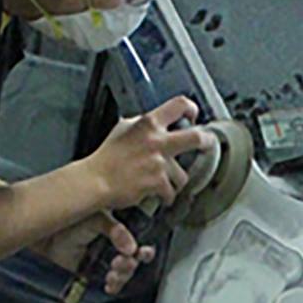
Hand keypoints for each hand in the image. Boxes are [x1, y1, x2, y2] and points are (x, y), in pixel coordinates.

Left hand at [37, 213, 155, 294]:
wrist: (48, 239)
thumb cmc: (69, 223)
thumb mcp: (97, 220)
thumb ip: (116, 230)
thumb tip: (132, 246)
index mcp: (119, 228)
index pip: (140, 239)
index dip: (143, 248)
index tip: (142, 252)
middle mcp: (115, 244)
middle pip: (135, 258)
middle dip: (132, 262)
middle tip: (124, 261)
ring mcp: (106, 259)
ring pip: (125, 271)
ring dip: (123, 274)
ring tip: (113, 271)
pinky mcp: (97, 272)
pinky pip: (113, 282)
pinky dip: (114, 285)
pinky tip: (110, 283)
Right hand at [83, 95, 210, 211]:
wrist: (95, 181)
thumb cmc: (106, 157)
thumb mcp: (123, 129)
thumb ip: (142, 125)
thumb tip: (155, 123)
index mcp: (148, 123)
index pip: (178, 105)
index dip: (190, 108)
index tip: (193, 116)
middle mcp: (156, 140)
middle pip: (196, 137)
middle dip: (207, 142)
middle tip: (207, 145)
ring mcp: (159, 162)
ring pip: (182, 174)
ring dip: (175, 182)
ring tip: (164, 185)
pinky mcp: (157, 182)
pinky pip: (170, 192)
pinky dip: (165, 197)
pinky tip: (158, 196)